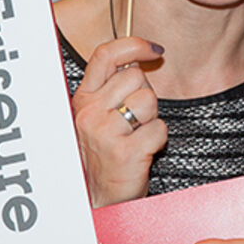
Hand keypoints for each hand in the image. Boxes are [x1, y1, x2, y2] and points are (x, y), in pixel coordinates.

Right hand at [70, 34, 166, 207]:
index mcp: (83, 100)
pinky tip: (143, 152)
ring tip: (136, 136)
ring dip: (151, 118)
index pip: (105, 56)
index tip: (154, 50)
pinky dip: (158, 140)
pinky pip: (159, 129)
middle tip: (135, 121)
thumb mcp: (99, 117)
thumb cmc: (104, 155)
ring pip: (149, 100)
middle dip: (145, 95)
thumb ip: (112, 89)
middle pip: (136, 77)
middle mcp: (90, 113)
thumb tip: (139, 60)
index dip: (133, 45)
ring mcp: (105, 132)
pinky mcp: (125, 152)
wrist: (96, 198)